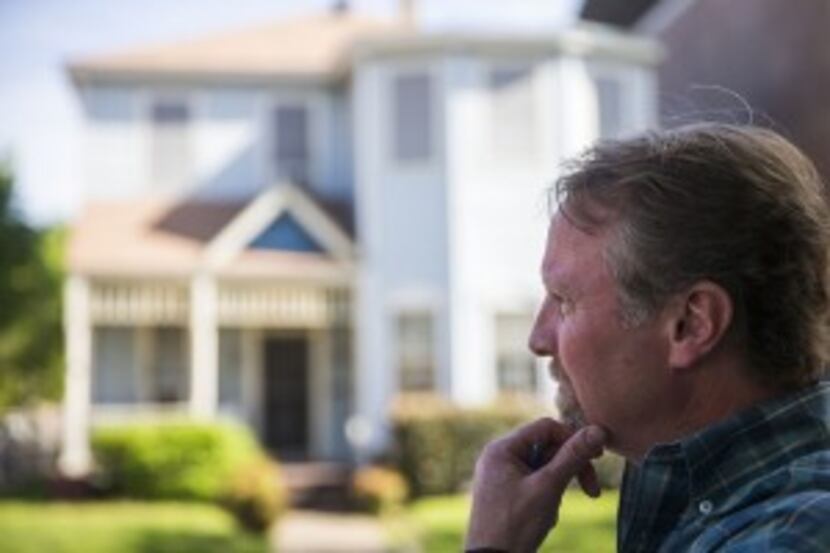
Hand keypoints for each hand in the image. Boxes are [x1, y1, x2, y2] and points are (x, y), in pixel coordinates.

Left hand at [465, 418, 606, 552]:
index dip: (573, 438)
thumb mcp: (548, 487)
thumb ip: (573, 456)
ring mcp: (501, 476)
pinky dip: (547, 497)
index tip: (597, 456)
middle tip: (592, 490)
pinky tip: (543, 519)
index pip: (545, 428)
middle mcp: (498, 457)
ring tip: (551, 513)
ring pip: (544, 468)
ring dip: (557, 487)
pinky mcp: (506, 493)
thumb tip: (598, 430)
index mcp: (502, 449)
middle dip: (569, 470)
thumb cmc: (516, 525)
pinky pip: (535, 484)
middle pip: (546, 448)